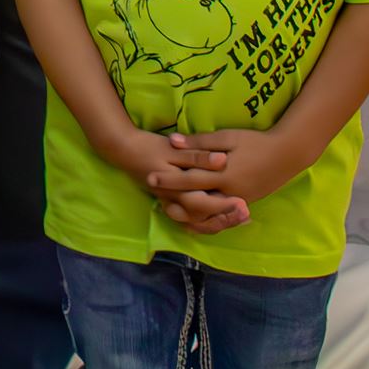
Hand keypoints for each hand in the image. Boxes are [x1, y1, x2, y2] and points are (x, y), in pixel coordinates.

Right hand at [94, 125, 248, 234]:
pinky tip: (219, 220)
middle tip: (247, 215)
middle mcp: (173, 200)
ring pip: (195, 222)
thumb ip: (197, 156)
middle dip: (225, 217)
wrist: (121, 149)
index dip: (223, 206)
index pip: (202, 203)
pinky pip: (189, 219)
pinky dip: (204, 222)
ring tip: (238, 219)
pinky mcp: (170, 201)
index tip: (244, 204)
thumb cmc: (146, 146)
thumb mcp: (172, 148)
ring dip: (217, 222)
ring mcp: (170, 202)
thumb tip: (222, 160)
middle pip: (201, 218)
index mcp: (174, 188)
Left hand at [151, 127, 309, 209]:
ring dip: (188, 206)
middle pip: (195, 197)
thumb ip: (200, 142)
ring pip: (207, 208)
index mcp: (224, 175)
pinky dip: (205, 209)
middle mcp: (230, 191)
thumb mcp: (227, 137)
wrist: (288, 154)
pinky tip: (192, 205)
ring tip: (167, 202)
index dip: (169, 178)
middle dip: (173, 194)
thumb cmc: (256, 142)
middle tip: (153, 193)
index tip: (150, 177)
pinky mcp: (244, 201)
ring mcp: (238, 199)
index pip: (190, 179)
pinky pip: (219, 209)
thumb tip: (172, 141)